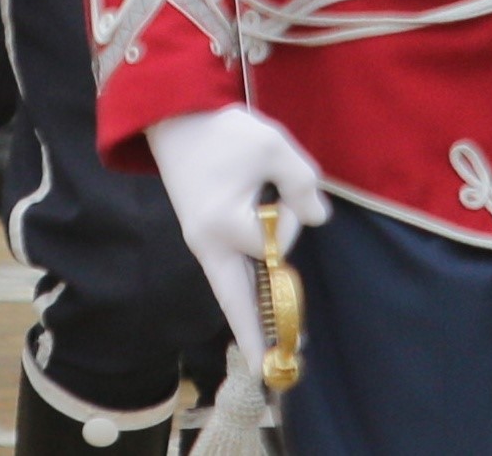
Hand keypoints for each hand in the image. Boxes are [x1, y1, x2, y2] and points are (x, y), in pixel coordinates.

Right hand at [149, 103, 332, 357]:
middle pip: (234, 302)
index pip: (274, 241)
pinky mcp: (202, 238)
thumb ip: (302, 182)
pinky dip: (243, 295)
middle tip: (272, 373)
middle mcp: (208, 244)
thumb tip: (319, 218)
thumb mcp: (271, 144)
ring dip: (250, 319)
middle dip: (255, 338)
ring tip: (266, 354)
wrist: (172, 118)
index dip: (288, 216)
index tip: (277, 186)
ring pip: (229, 292)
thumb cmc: (222, 131)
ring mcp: (202, 244)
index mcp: (223, 224)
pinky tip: (251, 313)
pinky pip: (225, 276)